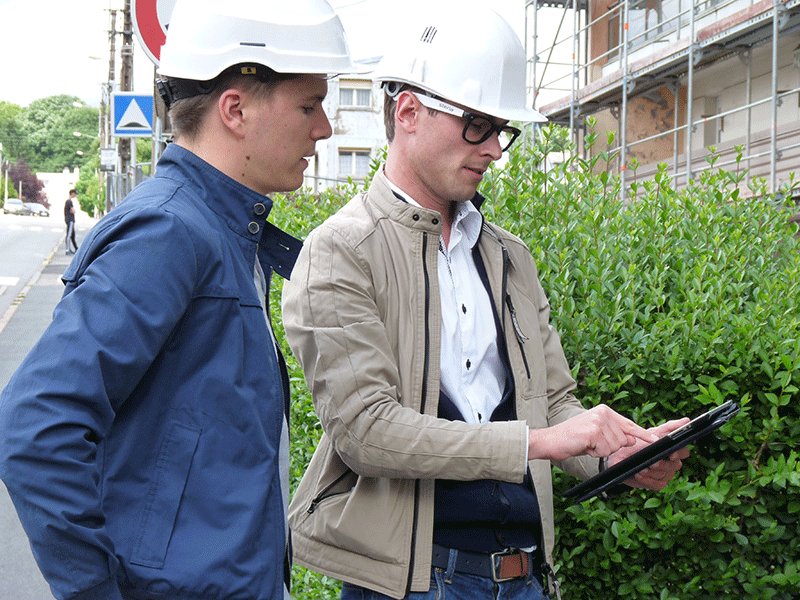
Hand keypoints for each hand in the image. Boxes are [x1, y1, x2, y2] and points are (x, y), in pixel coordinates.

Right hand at [529, 405, 658, 461]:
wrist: (550, 440)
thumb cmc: (572, 439)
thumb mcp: (596, 434)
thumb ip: (614, 434)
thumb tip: (631, 439)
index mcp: (604, 411)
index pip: (628, 424)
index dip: (642, 434)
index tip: (655, 440)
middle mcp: (603, 413)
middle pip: (623, 440)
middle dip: (609, 447)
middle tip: (591, 443)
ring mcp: (599, 422)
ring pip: (615, 447)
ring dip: (601, 451)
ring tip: (587, 444)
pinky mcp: (594, 432)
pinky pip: (605, 450)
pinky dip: (595, 453)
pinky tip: (584, 446)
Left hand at [609, 418, 690, 489]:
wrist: (620, 456)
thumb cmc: (639, 443)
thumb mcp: (653, 433)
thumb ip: (670, 427)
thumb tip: (687, 420)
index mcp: (673, 450)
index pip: (684, 452)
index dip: (679, 454)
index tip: (670, 453)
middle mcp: (672, 463)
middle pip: (675, 466)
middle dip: (662, 464)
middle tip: (651, 461)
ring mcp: (666, 474)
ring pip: (665, 475)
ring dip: (653, 472)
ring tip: (641, 467)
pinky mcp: (657, 484)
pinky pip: (658, 485)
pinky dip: (648, 480)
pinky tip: (639, 474)